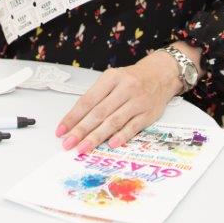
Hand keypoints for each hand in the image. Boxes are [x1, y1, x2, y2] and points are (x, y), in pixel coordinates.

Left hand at [56, 51, 179, 152]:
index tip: (61, 130)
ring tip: (83, 147)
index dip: (73, 116)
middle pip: (99, 112)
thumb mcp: (113, 79)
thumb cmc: (132, 79)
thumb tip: (77, 120)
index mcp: (111, 78)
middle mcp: (125, 88)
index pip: (88, 100)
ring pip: (114, 121)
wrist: (161, 74)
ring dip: (97, 137)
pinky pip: (133, 127)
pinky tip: (111, 144)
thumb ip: (98, 97)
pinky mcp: (149, 114)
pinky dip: (121, 136)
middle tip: (68, 143)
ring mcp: (138, 101)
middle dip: (81, 130)